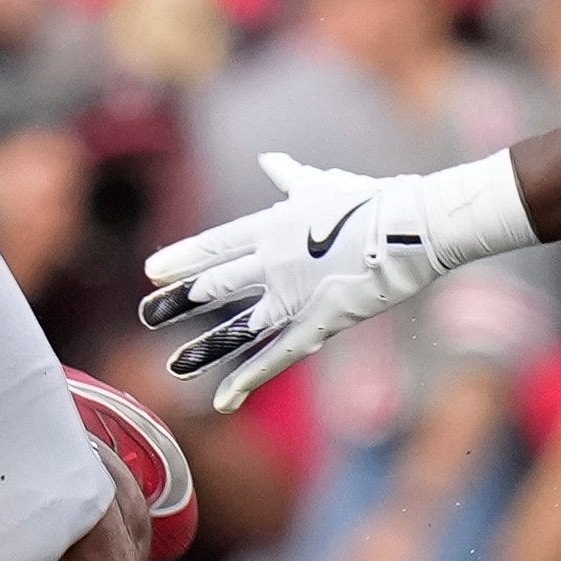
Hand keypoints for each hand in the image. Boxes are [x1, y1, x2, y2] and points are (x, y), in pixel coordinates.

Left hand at [139, 148, 446, 413]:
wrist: (414, 226)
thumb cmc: (371, 201)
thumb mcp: (322, 185)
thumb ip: (290, 178)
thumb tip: (269, 159)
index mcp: (273, 227)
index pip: (216, 246)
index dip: (182, 259)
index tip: (151, 272)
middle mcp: (274, 262)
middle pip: (216, 286)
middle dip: (178, 303)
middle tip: (146, 316)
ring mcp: (295, 295)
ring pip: (240, 328)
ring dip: (205, 349)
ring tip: (174, 367)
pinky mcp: (319, 323)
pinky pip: (277, 356)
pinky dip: (249, 379)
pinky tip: (223, 400)